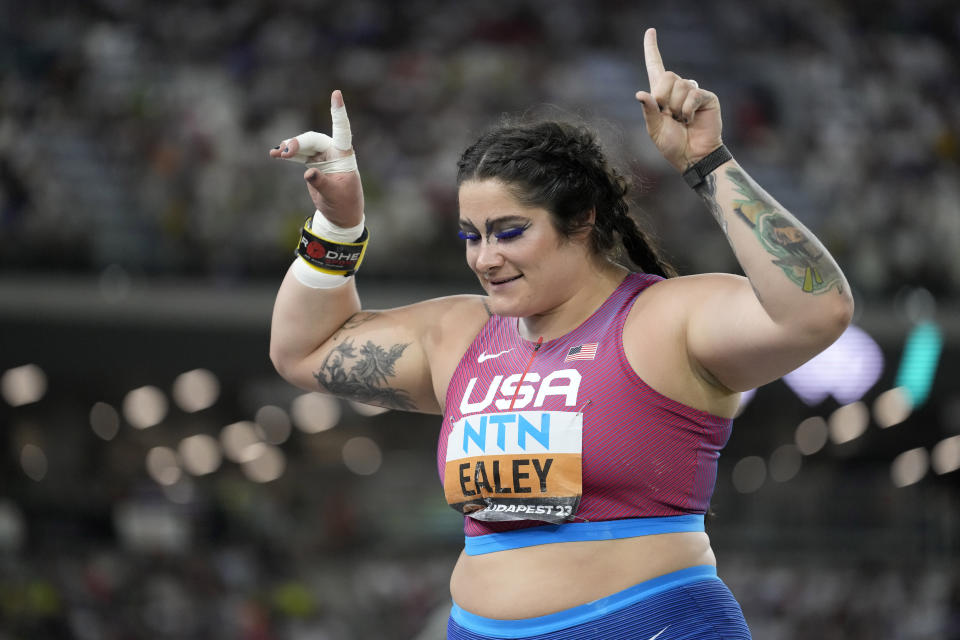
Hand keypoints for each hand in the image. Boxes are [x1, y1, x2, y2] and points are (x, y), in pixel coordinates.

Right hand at [269, 90, 364, 227]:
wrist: (341, 216)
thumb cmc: (343, 204)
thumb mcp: (333, 195)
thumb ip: (321, 183)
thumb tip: (308, 173)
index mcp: (344, 155)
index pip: (342, 130)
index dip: (338, 112)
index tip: (336, 93)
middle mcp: (334, 151)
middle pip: (313, 139)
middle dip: (298, 143)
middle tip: (284, 152)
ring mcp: (322, 156)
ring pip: (304, 145)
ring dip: (289, 147)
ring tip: (276, 153)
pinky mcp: (313, 163)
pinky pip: (298, 155)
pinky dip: (287, 154)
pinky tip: (274, 153)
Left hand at [635, 28, 722, 171]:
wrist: (692, 156)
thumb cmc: (672, 145)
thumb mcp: (654, 129)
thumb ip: (649, 110)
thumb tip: (640, 93)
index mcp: (661, 95)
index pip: (655, 66)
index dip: (652, 49)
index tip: (650, 31)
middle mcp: (677, 89)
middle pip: (666, 75)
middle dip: (662, 96)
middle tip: (668, 115)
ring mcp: (693, 91)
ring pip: (680, 85)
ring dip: (676, 108)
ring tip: (681, 121)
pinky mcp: (706, 97)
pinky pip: (692, 94)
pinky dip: (687, 110)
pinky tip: (690, 121)